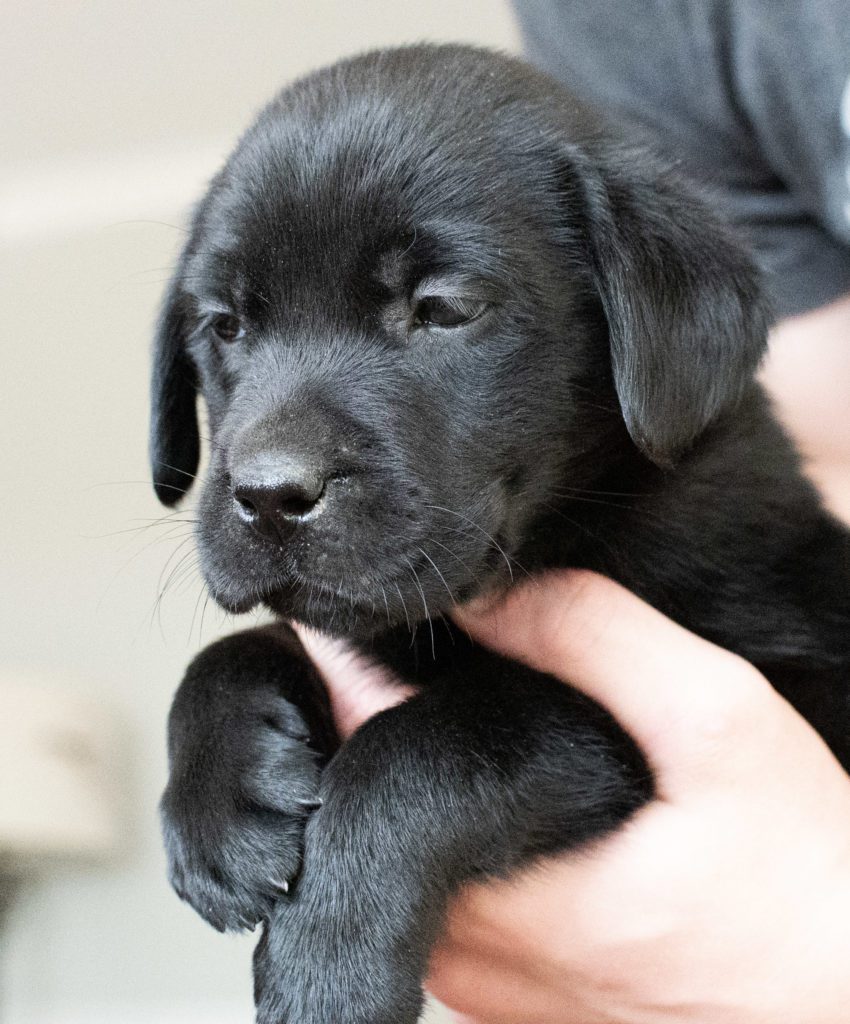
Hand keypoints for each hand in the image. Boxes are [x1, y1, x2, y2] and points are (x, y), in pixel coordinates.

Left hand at [300, 572, 849, 1023]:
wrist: (844, 995)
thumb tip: (486, 596)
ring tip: (475, 703)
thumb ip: (597, 642)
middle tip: (435, 644)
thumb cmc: (800, 873)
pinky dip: (461, 822)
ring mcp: (483, 981)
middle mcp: (467, 949)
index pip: (363, 744)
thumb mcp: (715, 722)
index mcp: (496, 888)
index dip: (359, 662)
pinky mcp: (512, 992)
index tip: (374, 609)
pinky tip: (513, 781)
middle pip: (370, 792)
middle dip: (391, 708)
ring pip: (405, 839)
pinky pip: (450, 885)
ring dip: (427, 763)